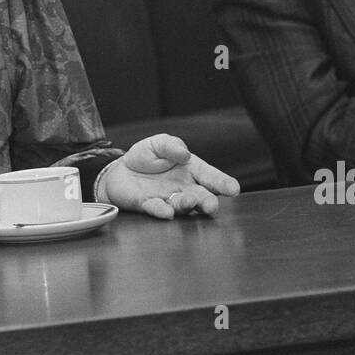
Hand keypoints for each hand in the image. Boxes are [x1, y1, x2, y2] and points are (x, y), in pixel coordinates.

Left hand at [100, 133, 240, 219]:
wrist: (121, 170)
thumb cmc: (146, 156)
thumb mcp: (159, 143)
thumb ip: (172, 146)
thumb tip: (184, 153)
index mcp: (191, 170)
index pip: (211, 176)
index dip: (223, 183)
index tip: (233, 189)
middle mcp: (184, 188)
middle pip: (201, 196)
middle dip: (208, 202)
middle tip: (212, 205)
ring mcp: (167, 198)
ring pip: (182, 205)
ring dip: (187, 205)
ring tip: (189, 202)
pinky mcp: (149, 205)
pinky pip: (156, 209)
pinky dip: (161, 211)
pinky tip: (166, 212)